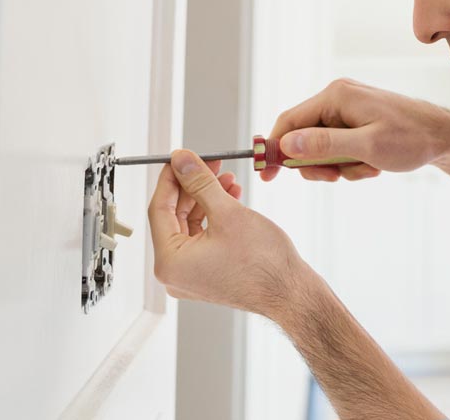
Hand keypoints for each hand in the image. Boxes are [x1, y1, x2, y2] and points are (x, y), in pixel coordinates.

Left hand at [149, 149, 309, 317]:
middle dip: (193, 187)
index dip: (170, 178)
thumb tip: (182, 161)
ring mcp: (191, 275)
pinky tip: (230, 198)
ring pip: (190, 226)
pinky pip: (202, 238)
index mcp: (169, 262)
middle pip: (174, 217)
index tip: (181, 158)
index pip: (159, 209)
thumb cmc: (263, 265)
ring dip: (206, 199)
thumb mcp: (228, 213)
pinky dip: (214, 217)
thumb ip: (200, 183)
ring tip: (226, 179)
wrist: (290, 293)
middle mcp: (174, 272)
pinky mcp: (207, 273)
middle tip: (208, 164)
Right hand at [263, 78, 449, 183]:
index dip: (274, 149)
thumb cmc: (412, 139)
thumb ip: (325, 145)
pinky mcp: (356, 121)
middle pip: (303, 137)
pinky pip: (338, 147)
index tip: (267, 176)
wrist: (444, 138)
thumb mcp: (367, 147)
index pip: (289, 121)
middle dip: (319, 163)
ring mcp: (348, 109)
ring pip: (321, 147)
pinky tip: (373, 164)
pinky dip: (351, 162)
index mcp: (336, 96)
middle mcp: (338, 97)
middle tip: (338, 176)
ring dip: (340, 166)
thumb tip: (285, 145)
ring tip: (367, 168)